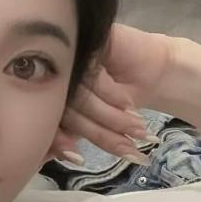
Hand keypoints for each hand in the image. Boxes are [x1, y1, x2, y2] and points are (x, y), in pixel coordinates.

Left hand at [45, 23, 173, 162]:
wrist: (152, 72)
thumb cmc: (120, 102)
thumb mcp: (94, 122)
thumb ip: (73, 137)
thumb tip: (58, 157)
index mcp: (48, 94)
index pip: (47, 120)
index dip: (60, 141)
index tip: (77, 159)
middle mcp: (55, 74)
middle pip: (66, 108)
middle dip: (99, 133)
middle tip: (126, 149)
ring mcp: (71, 56)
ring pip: (80, 94)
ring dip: (110, 116)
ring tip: (135, 129)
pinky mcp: (90, 41)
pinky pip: (93, 72)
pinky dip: (111, 93)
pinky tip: (128, 105)